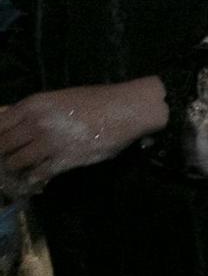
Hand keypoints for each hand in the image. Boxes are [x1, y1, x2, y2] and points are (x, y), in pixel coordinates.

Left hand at [0, 79, 168, 190]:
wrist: (127, 109)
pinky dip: (35, 176)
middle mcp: (35, 124)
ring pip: (15, 163)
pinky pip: (37, 174)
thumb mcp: (57, 98)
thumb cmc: (95, 101)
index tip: (4, 143)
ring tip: (24, 167)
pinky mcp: (63, 160)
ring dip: (17, 167)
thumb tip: (3, 114)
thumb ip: (30, 110)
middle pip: (1, 146)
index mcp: (32, 105)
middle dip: (4, 153)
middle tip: (11, 157)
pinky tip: (39, 174)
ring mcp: (48, 143)